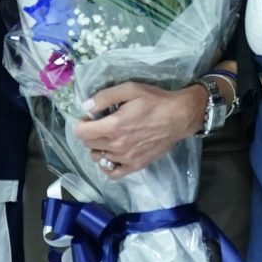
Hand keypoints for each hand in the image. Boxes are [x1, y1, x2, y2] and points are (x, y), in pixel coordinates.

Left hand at [73, 81, 205, 178]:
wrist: (180, 116)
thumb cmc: (155, 101)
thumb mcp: (130, 89)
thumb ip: (105, 97)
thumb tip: (85, 106)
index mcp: (113, 126)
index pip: (81, 132)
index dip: (81, 123)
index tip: (90, 117)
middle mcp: (117, 145)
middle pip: (88, 144)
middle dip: (89, 133)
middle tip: (100, 124)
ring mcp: (126, 158)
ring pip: (98, 157)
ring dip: (98, 147)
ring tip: (109, 137)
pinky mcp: (136, 166)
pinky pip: (112, 173)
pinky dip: (107, 165)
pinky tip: (111, 155)